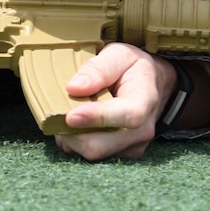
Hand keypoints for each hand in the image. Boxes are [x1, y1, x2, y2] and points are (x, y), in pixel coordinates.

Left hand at [57, 42, 174, 161]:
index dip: (96, 118)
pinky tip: (78, 122)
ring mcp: (131, 147)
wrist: (152, 87)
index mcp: (145, 101)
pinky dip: (76, 141)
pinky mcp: (119, 155)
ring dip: (71, 136)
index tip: (71, 116)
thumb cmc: (133, 69)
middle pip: (98, 146)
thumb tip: (74, 88)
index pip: (126, 117)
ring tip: (71, 112)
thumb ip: (98, 69)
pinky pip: (89, 154)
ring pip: (89, 152)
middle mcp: (141, 131)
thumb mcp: (119, 55)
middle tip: (57, 111)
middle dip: (71, 132)